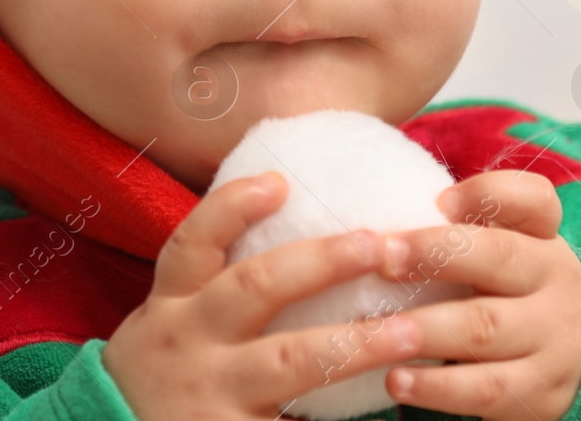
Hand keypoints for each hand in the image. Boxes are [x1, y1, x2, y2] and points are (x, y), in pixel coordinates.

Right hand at [102, 170, 423, 418]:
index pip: (192, 244)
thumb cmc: (169, 382)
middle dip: (322, 262)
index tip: (279, 181)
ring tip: (410, 331)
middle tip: (379, 243)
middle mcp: (187, 344)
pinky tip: (388, 404)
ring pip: (290, 359)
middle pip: (255, 288)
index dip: (233, 207)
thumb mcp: (177, 329)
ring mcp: (209, 395)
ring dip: (357, 343)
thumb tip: (296, 211)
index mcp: (172, 308)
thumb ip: (224, 288)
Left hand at [377, 170, 580, 420]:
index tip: (440, 202)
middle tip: (384, 258)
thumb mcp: (510, 255)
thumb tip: (390, 228)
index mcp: (544, 240)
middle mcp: (554, 282)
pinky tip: (397, 381)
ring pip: (485, 328)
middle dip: (436, 254)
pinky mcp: (539, 392)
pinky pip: (485, 389)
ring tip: (379, 331)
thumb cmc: (517, 295)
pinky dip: (437, 387)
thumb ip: (466, 231)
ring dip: (427, 329)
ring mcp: (552, 339)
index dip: (487, 194)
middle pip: (499, 257)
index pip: (533, 201)